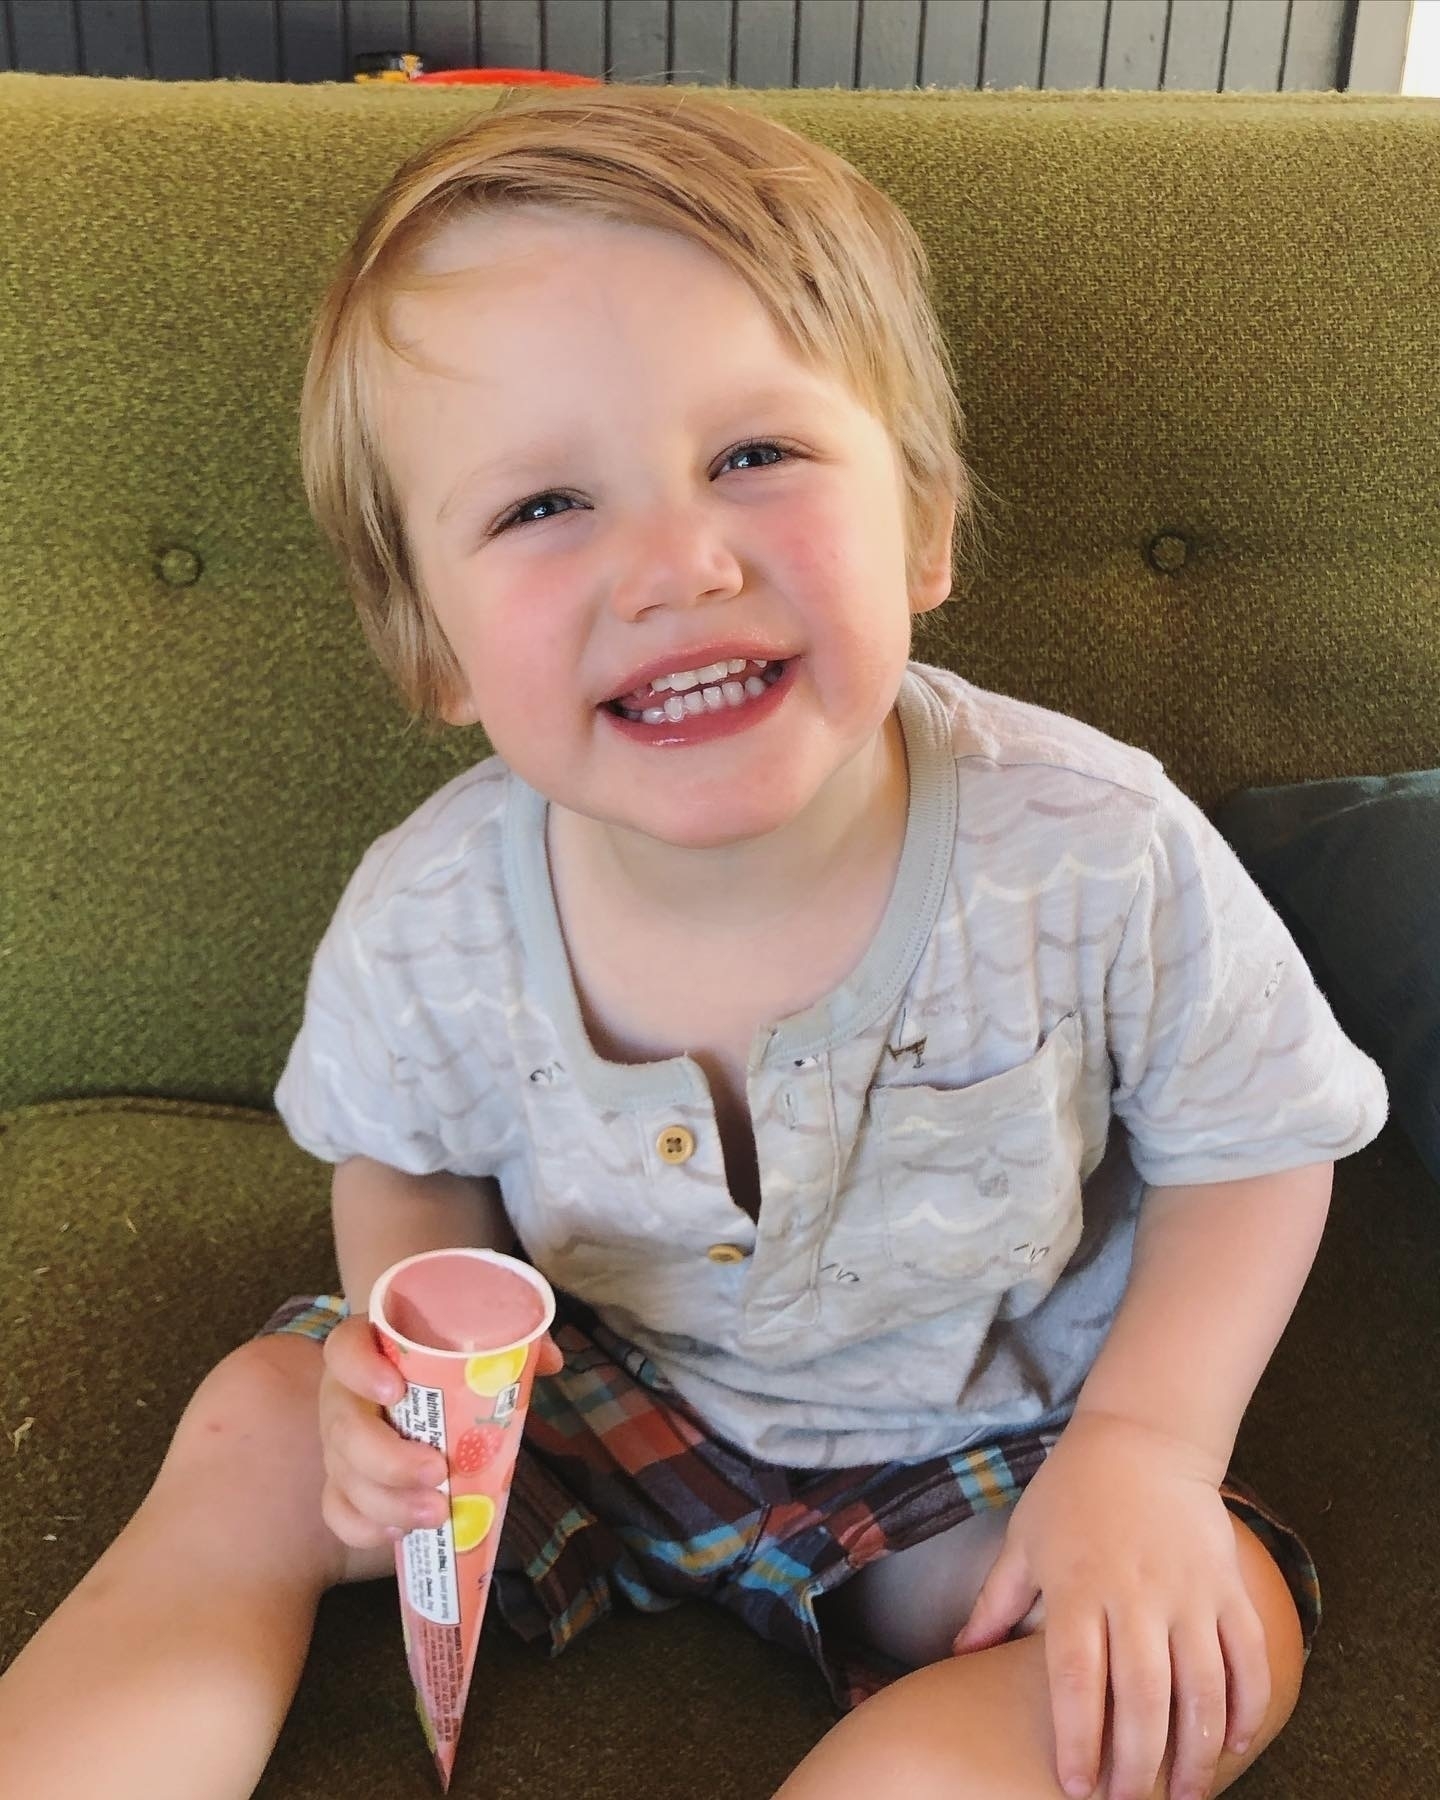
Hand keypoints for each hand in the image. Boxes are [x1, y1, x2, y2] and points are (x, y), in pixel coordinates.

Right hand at [317, 1311, 564, 1549]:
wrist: (415, 1370)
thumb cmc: (445, 1350)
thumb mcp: (476, 1335)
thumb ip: (512, 1338)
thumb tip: (552, 1361)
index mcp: (369, 1346)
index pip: (345, 1347)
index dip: (360, 1369)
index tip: (395, 1388)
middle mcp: (345, 1393)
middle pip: (343, 1427)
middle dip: (388, 1459)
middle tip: (437, 1471)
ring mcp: (339, 1441)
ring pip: (343, 1476)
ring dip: (387, 1502)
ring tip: (438, 1513)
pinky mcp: (344, 1480)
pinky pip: (338, 1510)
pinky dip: (364, 1527)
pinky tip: (401, 1532)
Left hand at [950, 1411, 1270, 1799]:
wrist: (1142, 1438)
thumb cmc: (1073, 1492)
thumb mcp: (1025, 1540)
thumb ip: (996, 1603)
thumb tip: (958, 1655)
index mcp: (1078, 1587)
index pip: (1078, 1679)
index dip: (1079, 1740)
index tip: (1076, 1789)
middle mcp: (1136, 1594)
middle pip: (1143, 1695)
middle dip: (1138, 1764)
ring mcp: (1189, 1591)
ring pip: (1202, 1687)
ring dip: (1197, 1751)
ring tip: (1185, 1796)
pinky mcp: (1228, 1586)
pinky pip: (1247, 1656)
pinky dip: (1248, 1705)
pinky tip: (1236, 1745)